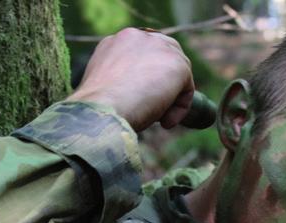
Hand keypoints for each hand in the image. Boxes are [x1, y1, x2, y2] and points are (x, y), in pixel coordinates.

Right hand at [68, 28, 194, 131]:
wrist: (102, 110)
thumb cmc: (98, 109)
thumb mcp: (105, 90)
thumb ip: (120, 84)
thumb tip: (132, 97)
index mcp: (117, 43)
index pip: (144, 53)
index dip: (149, 77)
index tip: (143, 100)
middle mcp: (137, 37)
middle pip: (166, 55)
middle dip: (167, 82)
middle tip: (159, 109)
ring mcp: (158, 47)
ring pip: (177, 74)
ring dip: (171, 99)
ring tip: (156, 118)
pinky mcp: (176, 64)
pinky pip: (187, 89)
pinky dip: (179, 110)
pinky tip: (164, 123)